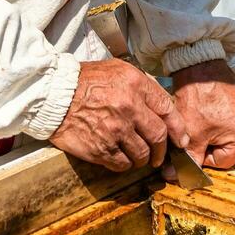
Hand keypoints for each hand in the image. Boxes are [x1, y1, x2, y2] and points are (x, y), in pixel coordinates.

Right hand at [51, 59, 189, 172]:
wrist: (54, 94)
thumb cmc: (85, 81)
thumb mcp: (118, 69)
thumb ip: (142, 85)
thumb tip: (161, 105)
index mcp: (135, 85)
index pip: (167, 109)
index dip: (178, 128)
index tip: (181, 139)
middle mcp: (129, 107)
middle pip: (158, 136)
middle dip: (163, 150)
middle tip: (160, 155)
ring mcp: (115, 130)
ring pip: (142, 154)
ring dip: (144, 159)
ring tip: (139, 158)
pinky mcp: (101, 148)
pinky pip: (122, 164)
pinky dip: (125, 164)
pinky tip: (121, 159)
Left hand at [170, 60, 234, 172]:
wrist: (199, 64)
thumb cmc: (197, 95)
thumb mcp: (192, 132)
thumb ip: (188, 158)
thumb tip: (174, 177)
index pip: (223, 161)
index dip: (204, 156)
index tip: (193, 145)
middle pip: (228, 148)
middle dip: (209, 144)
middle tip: (195, 131)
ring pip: (229, 135)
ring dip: (214, 133)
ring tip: (201, 119)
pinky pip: (232, 121)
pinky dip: (220, 121)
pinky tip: (208, 111)